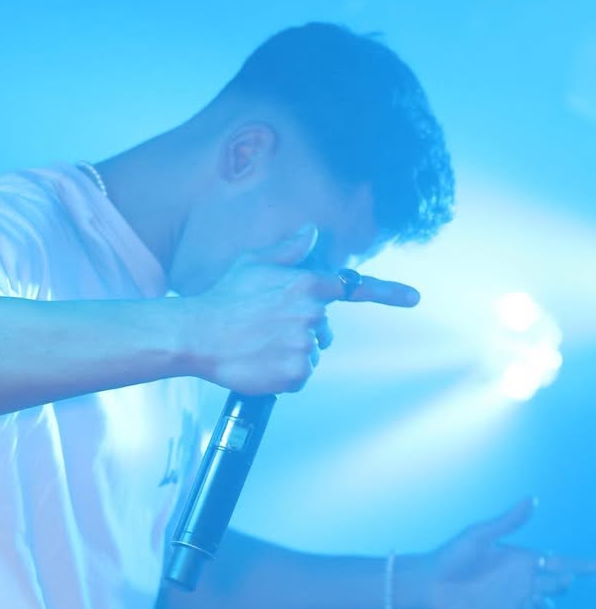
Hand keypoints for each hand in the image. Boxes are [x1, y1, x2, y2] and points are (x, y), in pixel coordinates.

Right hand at [187, 225, 421, 394]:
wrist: (196, 336)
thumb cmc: (221, 298)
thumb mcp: (252, 264)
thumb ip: (288, 251)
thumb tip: (311, 233)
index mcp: (306, 284)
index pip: (351, 287)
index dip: (387, 293)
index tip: (413, 298)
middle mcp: (312, 313)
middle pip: (324, 328)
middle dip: (303, 330)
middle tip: (267, 329)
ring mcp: (306, 344)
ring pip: (312, 352)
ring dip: (292, 353)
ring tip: (259, 347)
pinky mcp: (297, 372)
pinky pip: (301, 376)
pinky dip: (284, 375)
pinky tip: (261, 363)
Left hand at [417, 498, 595, 608]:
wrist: (429, 583)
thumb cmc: (452, 556)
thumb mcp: (480, 536)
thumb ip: (508, 522)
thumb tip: (532, 499)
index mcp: (523, 560)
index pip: (560, 563)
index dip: (581, 566)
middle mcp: (523, 582)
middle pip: (558, 586)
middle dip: (562, 584)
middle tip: (555, 579)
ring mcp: (515, 603)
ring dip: (545, 606)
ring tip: (530, 599)